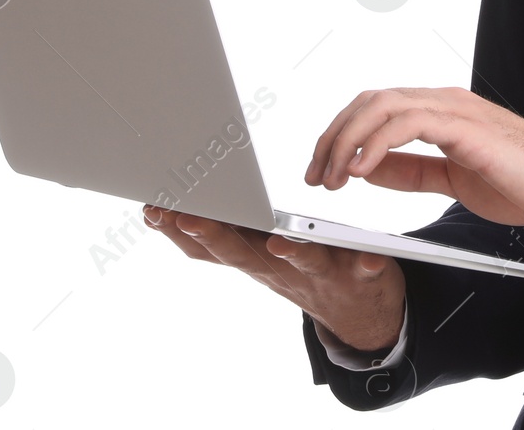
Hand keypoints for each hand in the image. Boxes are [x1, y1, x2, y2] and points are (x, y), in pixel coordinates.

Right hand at [142, 205, 405, 351]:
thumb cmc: (301, 269)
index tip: (152, 208)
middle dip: (215, 235)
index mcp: (256, 255)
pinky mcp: (361, 275)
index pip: (210, 246)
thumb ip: (224, 234)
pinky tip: (371, 256)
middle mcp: (281, 269)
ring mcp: (321, 274)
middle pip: (244, 254)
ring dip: (289, 254)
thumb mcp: (256, 254)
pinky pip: (365, 269)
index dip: (178, 230)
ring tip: (278, 241)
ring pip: (303, 263)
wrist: (358, 315)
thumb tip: (171, 209)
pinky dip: (367, 263)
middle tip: (188, 216)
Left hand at [306, 86, 523, 226]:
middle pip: (370, 101)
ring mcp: (455, 109)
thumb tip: (367, 169)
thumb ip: (411, 171)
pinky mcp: (465, 127)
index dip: (341, 135)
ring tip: (332, 176)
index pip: (376, 108)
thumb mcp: (451, 180)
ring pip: (382, 106)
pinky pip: (407, 124)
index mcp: (441, 111)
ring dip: (347, 141)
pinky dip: (376, 143)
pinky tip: (361, 170)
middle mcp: (444, 101)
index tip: (321, 169)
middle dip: (333, 136)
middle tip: (315, 175)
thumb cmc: (522, 183)